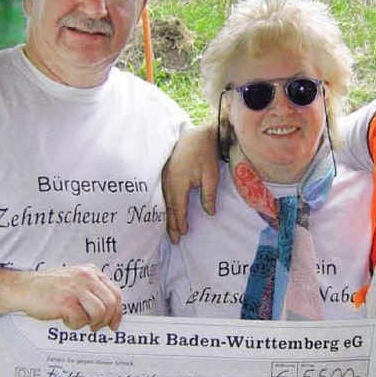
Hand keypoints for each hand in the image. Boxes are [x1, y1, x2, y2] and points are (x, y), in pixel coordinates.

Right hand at [12, 265, 121, 330]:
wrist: (22, 288)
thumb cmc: (47, 288)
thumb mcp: (75, 281)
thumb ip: (92, 291)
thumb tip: (109, 311)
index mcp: (91, 272)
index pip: (115, 293)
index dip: (118, 312)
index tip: (114, 323)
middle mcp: (86, 277)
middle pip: (111, 303)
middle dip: (106, 320)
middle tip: (96, 327)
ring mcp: (76, 288)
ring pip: (100, 312)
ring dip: (91, 322)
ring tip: (79, 321)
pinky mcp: (66, 301)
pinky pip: (82, 319)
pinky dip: (75, 324)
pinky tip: (65, 318)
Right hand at [162, 124, 220, 242]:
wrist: (197, 135)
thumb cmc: (205, 154)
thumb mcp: (211, 175)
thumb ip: (209, 195)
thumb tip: (210, 213)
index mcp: (178, 182)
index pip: (178, 207)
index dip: (180, 221)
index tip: (183, 234)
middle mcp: (168, 181)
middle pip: (169, 208)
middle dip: (171, 224)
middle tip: (174, 241)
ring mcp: (164, 177)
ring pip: (164, 202)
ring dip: (167, 217)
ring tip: (170, 231)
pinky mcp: (165, 173)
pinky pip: (163, 195)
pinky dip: (165, 207)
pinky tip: (167, 214)